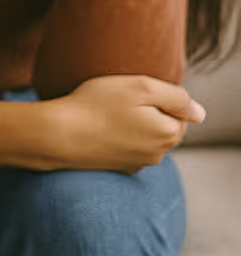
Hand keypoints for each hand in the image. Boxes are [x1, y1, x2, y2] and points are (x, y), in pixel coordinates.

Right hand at [46, 75, 205, 173]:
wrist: (57, 135)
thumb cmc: (96, 105)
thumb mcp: (140, 87)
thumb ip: (177, 97)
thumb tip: (199, 113)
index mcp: (168, 133)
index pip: (179, 111)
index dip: (156, 97)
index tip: (130, 92)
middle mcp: (157, 153)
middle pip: (162, 125)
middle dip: (146, 112)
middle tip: (117, 100)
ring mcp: (136, 163)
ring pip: (143, 137)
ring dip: (130, 125)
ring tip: (104, 113)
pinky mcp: (117, 167)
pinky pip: (125, 147)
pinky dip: (116, 137)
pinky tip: (98, 128)